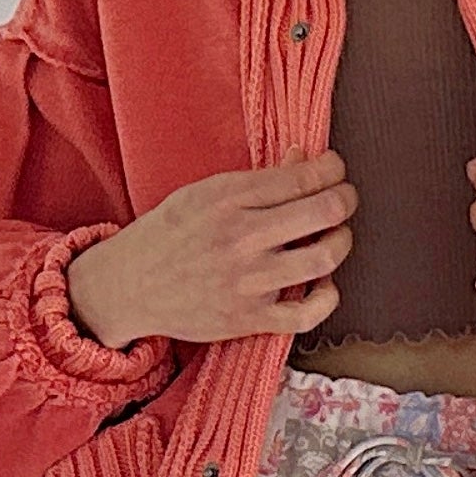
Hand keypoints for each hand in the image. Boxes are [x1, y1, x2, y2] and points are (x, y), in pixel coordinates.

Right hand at [65, 153, 355, 348]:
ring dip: (342, 242)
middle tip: (344, 198)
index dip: (332, 169)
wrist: (129, 286)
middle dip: (346, 199)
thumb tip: (302, 158)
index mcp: (228, 199)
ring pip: (324, 258)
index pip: (303, 176)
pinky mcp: (248, 318)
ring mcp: (247, 281)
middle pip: (324, 211)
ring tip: (335, 236)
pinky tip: (323, 283)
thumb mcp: (204, 193)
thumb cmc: (168, 234)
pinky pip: (308, 314)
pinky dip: (328, 297)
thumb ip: (257, 180)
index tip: (334, 169)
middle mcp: (241, 237)